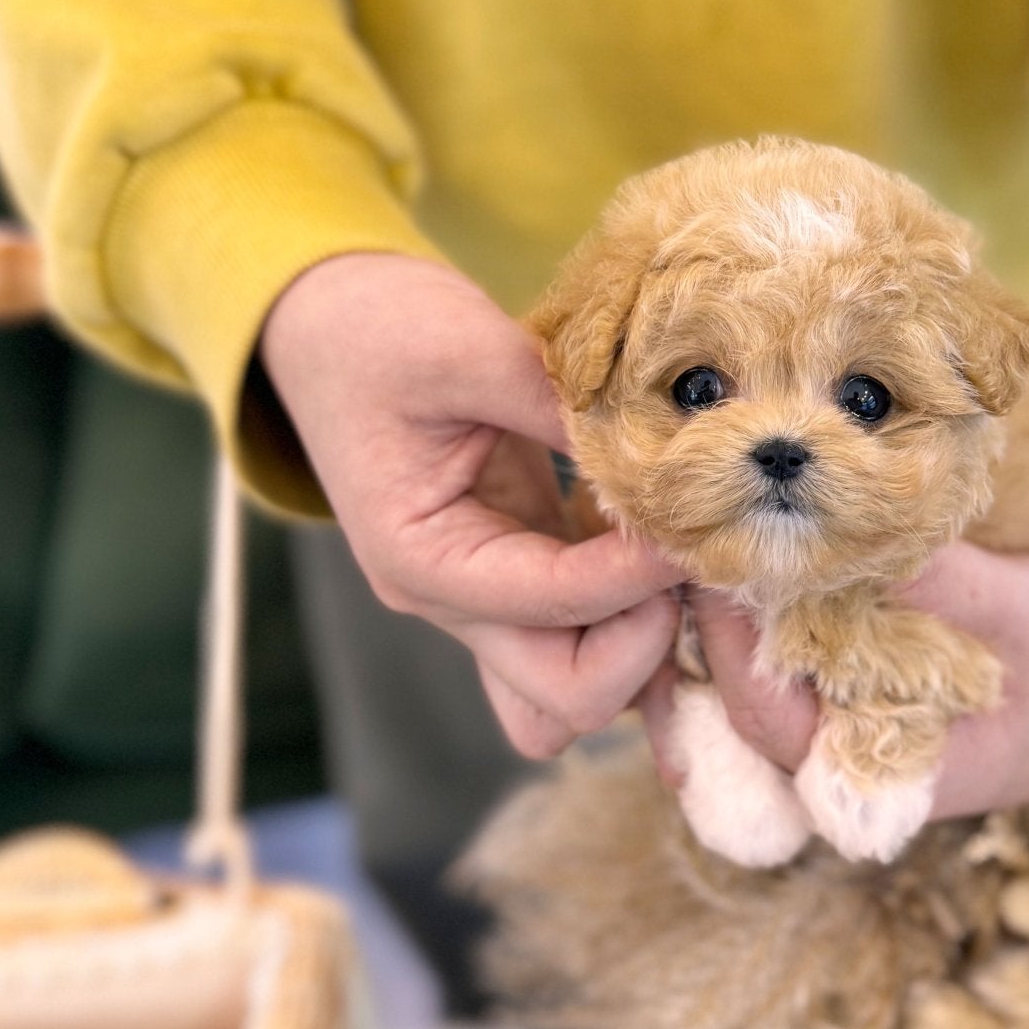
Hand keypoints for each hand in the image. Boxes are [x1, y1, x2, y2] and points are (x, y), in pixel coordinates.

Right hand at [260, 252, 681, 757]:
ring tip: (682, 555)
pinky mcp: (523, 577)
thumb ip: (560, 401)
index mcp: (421, 558)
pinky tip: (664, 539)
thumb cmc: (379, 333)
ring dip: (646, 646)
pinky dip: (637, 613)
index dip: (638, 573)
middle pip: (567, 696)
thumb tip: (670, 444)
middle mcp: (452, 603)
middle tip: (690, 553)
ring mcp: (488, 602)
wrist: (330, 332)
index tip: (698, 514)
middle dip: (647, 641)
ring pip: (579, 692)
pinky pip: (588, 638)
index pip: (553, 605)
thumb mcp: (466, 346)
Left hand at [637, 544, 1028, 818]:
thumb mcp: (1016, 608)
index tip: (705, 561)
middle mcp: (849, 765)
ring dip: (718, 615)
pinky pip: (782, 657)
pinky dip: (757, 608)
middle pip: (738, 705)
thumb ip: (931, 581)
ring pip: (749, 683)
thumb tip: (840, 529)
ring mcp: (846, 729)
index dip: (731, 640)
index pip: (771, 720)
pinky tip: (733, 548)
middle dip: (704, 623)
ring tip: (687, 532)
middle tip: (675, 532)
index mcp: (885, 775)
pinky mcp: (851, 688)